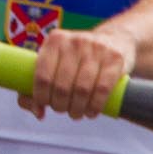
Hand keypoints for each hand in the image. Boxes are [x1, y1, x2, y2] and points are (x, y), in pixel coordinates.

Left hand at [20, 27, 135, 120]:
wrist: (115, 40)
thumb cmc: (77, 58)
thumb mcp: (56, 61)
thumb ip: (38, 85)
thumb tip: (38, 112)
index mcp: (55, 40)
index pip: (42, 76)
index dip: (41, 97)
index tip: (45, 105)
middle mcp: (75, 41)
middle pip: (62, 86)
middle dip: (59, 105)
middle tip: (62, 110)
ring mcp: (96, 48)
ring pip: (82, 89)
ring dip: (77, 109)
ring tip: (76, 113)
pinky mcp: (115, 58)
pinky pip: (102, 89)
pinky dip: (95, 106)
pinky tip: (91, 112)